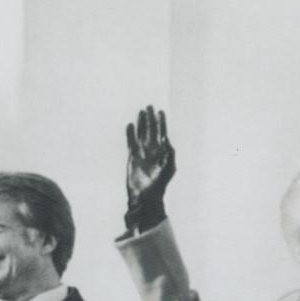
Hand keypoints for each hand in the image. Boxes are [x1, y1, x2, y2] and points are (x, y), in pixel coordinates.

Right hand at [124, 105, 175, 231]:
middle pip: (152, 130)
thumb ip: (169, 152)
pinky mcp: (133, 156)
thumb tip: (167, 139)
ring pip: (141, 133)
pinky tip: (130, 125)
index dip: (162, 122)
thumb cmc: (160, 182)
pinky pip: (131, 142)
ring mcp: (143, 152)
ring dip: (141, 123)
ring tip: (140, 112)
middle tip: (149, 106)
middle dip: (151, 118)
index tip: (160, 112)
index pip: (163, 132)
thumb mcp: (169, 167)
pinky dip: (130, 133)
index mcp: (163, 151)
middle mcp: (153, 149)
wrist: (146, 194)